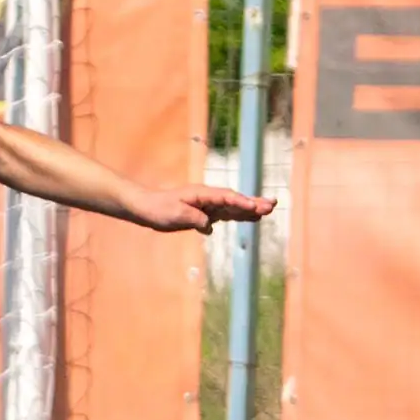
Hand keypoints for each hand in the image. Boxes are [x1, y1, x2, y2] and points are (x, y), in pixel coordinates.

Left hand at [127, 184, 277, 233]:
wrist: (146, 208)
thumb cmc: (159, 209)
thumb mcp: (174, 215)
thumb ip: (193, 219)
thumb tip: (209, 225)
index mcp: (201, 194)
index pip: (225, 198)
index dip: (241, 203)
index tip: (255, 207)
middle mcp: (207, 197)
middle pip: (234, 200)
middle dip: (253, 203)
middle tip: (273, 204)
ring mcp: (207, 205)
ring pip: (232, 208)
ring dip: (250, 209)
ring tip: (268, 210)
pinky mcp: (204, 213)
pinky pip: (225, 215)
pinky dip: (238, 216)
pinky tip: (250, 218)